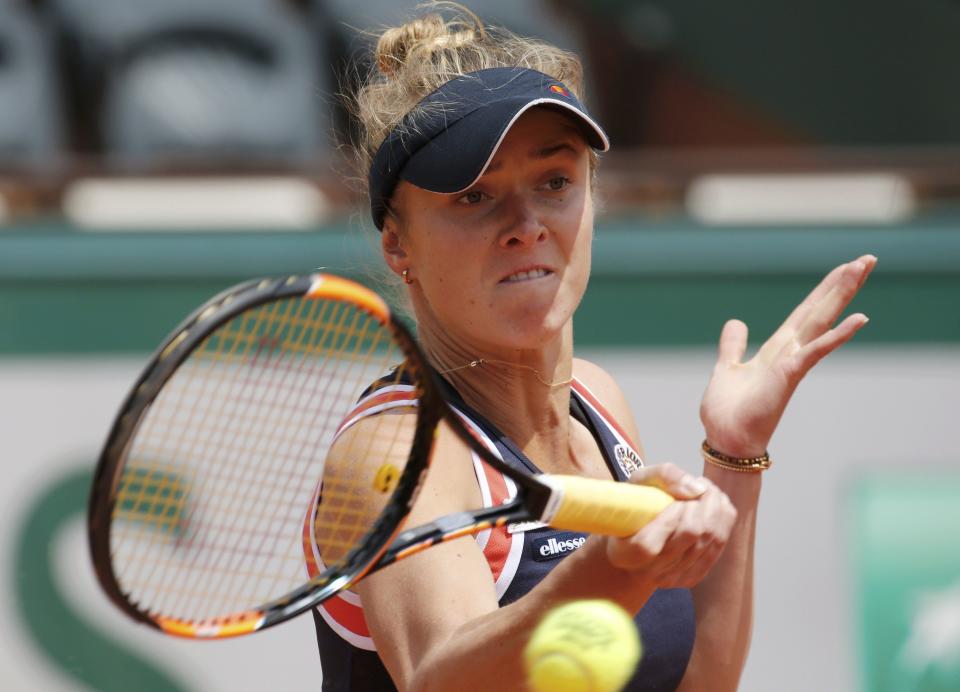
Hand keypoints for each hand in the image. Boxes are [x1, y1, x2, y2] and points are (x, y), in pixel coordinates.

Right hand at [604, 464, 736, 587]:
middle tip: (699, 486)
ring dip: (714, 508)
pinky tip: (714, 506)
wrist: (637, 538)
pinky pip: (718, 546)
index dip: (669, 516)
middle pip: (690, 535)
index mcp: (624, 553)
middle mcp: (647, 572)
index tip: (674, 499)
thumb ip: (665, 476)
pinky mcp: (691, 578)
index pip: (648, 544)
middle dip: (700, 503)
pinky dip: (722, 521)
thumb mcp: (640, 481)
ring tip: (707, 492)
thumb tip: (698, 490)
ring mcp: (671, 579)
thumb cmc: (636, 505)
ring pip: (709, 539)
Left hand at [699, 255, 875, 456]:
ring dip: (842, 295)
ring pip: (822, 321)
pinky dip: (837, 335)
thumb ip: (733, 345)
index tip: (843, 268)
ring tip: (863, 269)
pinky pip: (816, 351)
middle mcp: (791, 353)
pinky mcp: (789, 375)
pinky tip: (859, 318)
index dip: (823, 290)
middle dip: (842, 284)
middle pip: (820, 311)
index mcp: (777, 350)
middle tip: (868, 258)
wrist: (727, 439)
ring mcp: (793, 363)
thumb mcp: (728, 367)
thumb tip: (736, 322)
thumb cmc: (729, 411)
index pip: (804, 313)